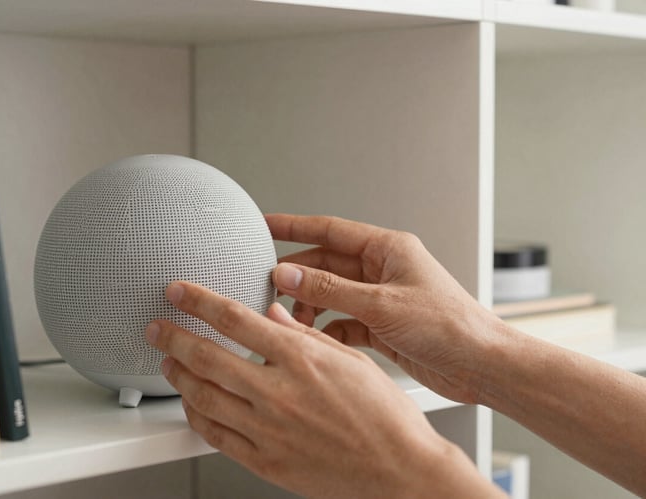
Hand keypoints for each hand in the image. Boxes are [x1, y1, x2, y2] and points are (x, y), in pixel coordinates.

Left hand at [146, 282, 493, 498]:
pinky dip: (196, 417)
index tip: (179, 292)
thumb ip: (305, 335)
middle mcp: (279, 393)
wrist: (401, 470)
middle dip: (173, 337)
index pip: (235, 319)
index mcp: (302, 360)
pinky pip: (216, 436)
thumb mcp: (350, 360)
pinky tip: (191, 405)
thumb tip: (273, 315)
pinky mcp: (266, 461)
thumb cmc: (384, 417)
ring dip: (178, 375)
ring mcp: (269, 430)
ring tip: (168, 362)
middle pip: (207, 357)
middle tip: (157, 327)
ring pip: (203, 397)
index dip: (199, 301)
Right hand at [266, 214, 503, 404]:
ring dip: (311, 307)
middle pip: (326, 265)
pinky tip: (318, 341)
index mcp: (388, 249)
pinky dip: (327, 331)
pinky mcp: (381, 325)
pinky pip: (342, 322)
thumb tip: (288, 274)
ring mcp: (381, 298)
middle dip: (297, 277)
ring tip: (292, 321)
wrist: (480, 366)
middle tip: (268, 288)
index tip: (265, 225)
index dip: (293, 227)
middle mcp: (382, 270)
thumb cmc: (450, 326)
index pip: (329, 230)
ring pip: (331, 295)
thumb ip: (329, 289)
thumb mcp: (381, 304)